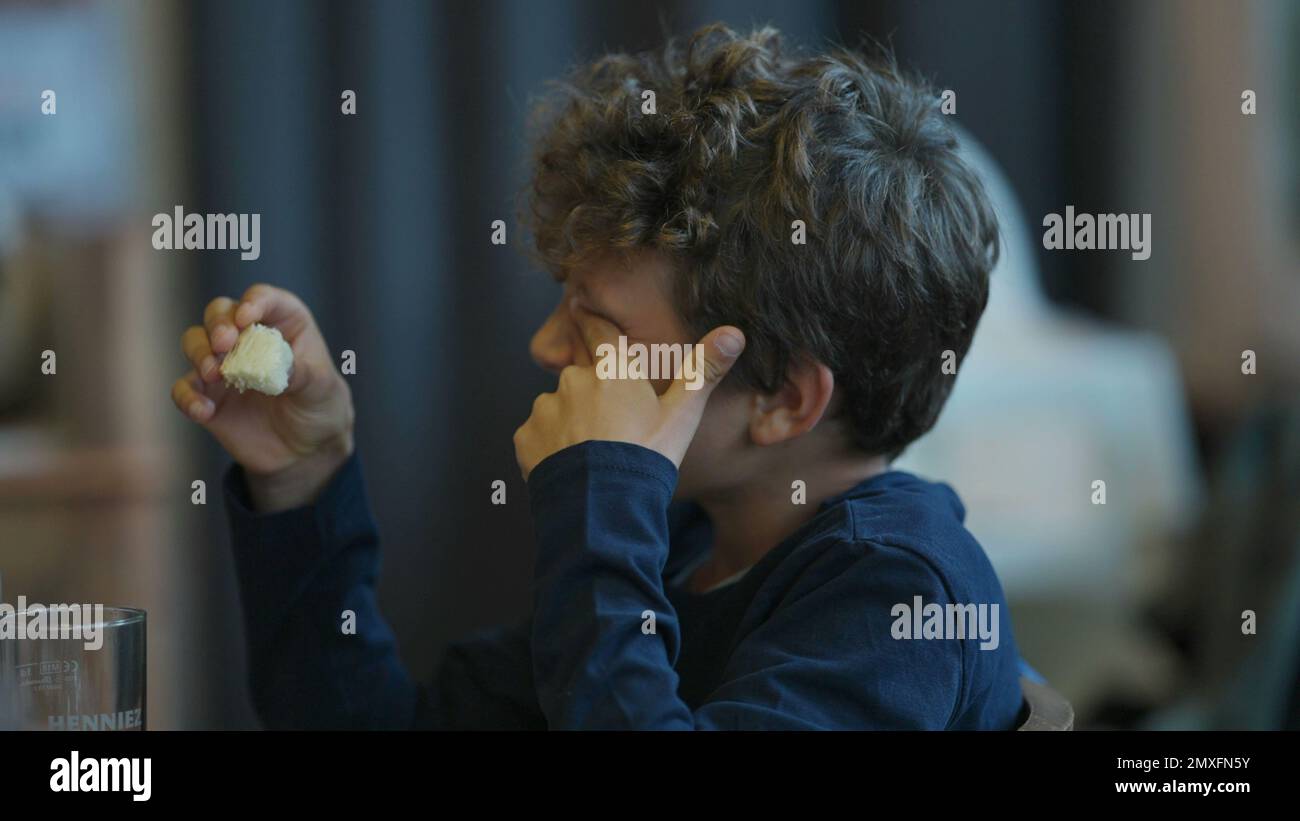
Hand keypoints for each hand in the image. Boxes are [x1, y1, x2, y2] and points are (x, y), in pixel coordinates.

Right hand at [171, 284, 354, 510]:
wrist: (307, 451)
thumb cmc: (320, 407)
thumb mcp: (322, 390)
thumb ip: (301, 374)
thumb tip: (275, 367)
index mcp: (284, 323)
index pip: (265, 299)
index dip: (254, 302)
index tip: (247, 317)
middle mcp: (248, 337)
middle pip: (220, 312)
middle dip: (218, 323)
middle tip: (225, 343)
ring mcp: (224, 364)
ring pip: (195, 342)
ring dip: (199, 352)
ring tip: (214, 374)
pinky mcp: (207, 395)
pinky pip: (184, 389)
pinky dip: (188, 397)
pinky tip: (204, 411)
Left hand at [513, 301, 744, 479]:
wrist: (605, 505)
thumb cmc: (647, 456)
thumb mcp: (683, 414)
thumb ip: (703, 370)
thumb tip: (735, 332)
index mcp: (611, 370)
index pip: (596, 330)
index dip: (589, 319)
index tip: (578, 305)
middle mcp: (574, 381)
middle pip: (580, 378)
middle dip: (591, 394)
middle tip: (609, 426)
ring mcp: (546, 408)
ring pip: (558, 407)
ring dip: (570, 422)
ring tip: (591, 453)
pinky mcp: (526, 437)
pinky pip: (537, 435)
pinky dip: (549, 446)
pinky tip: (570, 465)